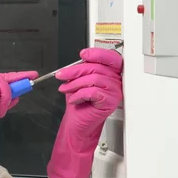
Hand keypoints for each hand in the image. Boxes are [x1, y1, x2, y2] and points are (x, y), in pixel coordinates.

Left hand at [47, 48, 122, 177]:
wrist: (77, 123)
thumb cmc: (79, 102)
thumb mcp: (79, 81)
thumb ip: (82, 68)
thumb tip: (81, 58)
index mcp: (111, 73)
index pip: (110, 58)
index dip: (97, 53)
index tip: (83, 54)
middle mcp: (116, 81)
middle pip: (98, 67)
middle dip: (75, 70)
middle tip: (62, 75)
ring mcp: (115, 92)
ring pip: (94, 78)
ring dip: (75, 84)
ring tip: (65, 89)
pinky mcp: (111, 102)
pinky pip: (93, 92)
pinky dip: (79, 94)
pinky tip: (74, 99)